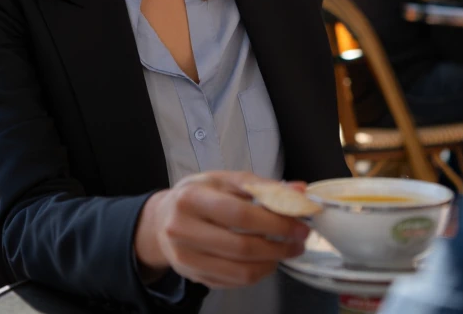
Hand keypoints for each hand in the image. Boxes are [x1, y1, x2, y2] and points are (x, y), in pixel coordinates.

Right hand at [134, 172, 310, 288]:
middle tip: (299, 241)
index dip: (275, 223)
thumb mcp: (223, 180)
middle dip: (279, 247)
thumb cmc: (197, 195)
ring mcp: (186, 259)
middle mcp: (182, 231)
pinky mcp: (193, 277)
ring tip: (285, 251)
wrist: (161, 221)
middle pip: (241, 247)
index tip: (300, 224)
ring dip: (271, 264)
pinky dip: (256, 274)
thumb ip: (260, 186)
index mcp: (190, 199)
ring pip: (240, 272)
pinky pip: (233, 283)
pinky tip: (265, 260)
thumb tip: (300, 192)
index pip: (240, 215)